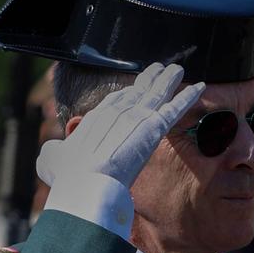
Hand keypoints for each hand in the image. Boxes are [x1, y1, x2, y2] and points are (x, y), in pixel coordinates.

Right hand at [35, 63, 205, 192]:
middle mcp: (117, 110)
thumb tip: (52, 149)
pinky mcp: (154, 127)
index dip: (128, 93)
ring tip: (177, 69)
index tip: (135, 88)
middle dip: (148, 79)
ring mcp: (138, 116)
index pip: (117, 100)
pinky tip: (201, 86)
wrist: (86, 182)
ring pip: (158, 92)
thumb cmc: (67, 175)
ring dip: (169, 79)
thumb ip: (54, 150)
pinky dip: (190, 96)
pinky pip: (177, 107)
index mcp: (96, 116)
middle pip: (138, 89)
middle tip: (158, 70)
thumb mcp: (51, 159)